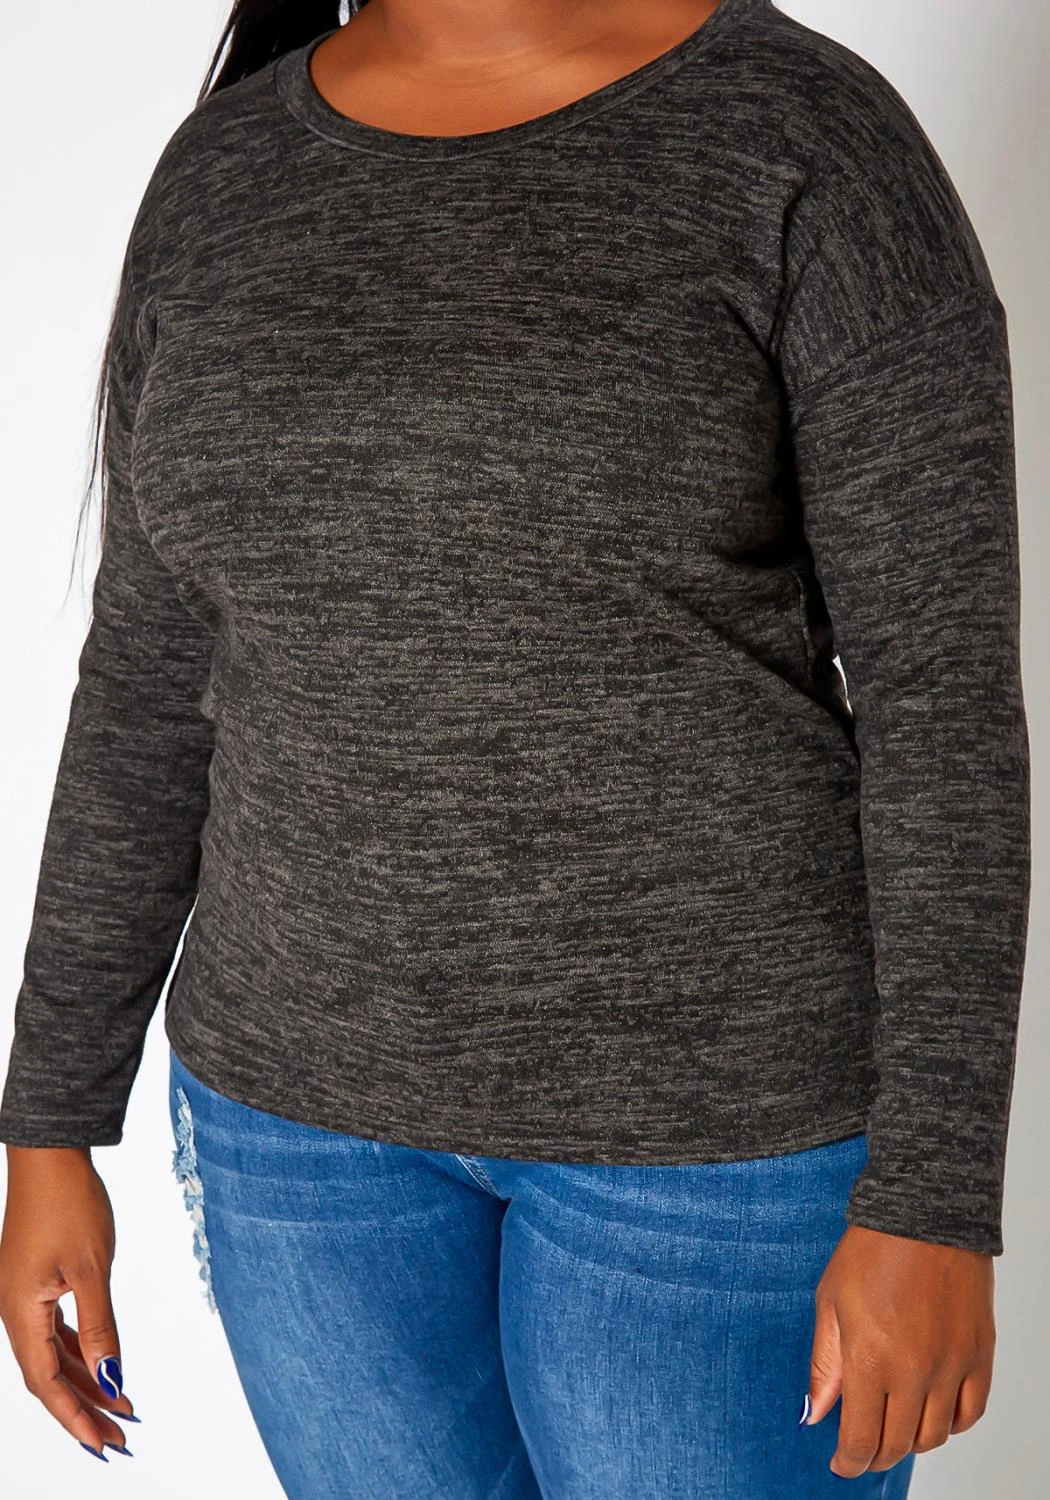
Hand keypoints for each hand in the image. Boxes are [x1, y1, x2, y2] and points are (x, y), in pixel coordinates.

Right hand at [0, 1146, 138, 1458]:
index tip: (106, 1445)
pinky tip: (102, 1365)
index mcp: (21, 1313)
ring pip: (53, 1354)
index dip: (76, 1418)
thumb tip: (111, 1379)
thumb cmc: (69, 1203)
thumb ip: (101, 1327)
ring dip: (85, 1382)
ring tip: (121, 1408)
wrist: (50, 1156)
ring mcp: (23, 1297)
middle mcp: (15, 1312)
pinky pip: (56, 1330)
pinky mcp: (35, 1282)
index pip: (47, 1383)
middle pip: (49, 1376)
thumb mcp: (91, 1268)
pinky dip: (80, 1351)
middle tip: (121, 1437)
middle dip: (84, 1409)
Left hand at [804, 1223, 994, 1477]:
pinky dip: (950, 1422)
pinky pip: (969, 1412)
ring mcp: (951, 1366)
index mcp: (869, 1360)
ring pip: (934, 1436)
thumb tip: (816, 1413)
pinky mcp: (979, 1354)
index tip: (841, 1464)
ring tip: (894, 1423)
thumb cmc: (870, 1251)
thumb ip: (825, 1364)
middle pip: (896, 1444)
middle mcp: (913, 1372)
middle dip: (875, 1453)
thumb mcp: (830, 1302)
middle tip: (863, 1446)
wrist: (924, 1215)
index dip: (848, 1462)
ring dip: (911, 1440)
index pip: (860, 1439)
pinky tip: (931, 1409)